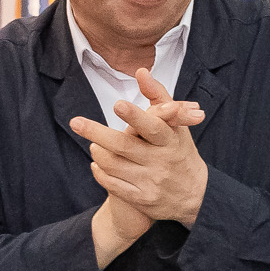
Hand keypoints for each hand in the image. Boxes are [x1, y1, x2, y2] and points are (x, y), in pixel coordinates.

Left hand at [71, 70, 210, 225]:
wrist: (193, 195)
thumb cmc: (180, 151)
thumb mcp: (177, 124)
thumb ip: (158, 96)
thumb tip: (141, 71)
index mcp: (171, 141)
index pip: (152, 127)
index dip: (134, 116)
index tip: (117, 104)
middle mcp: (161, 162)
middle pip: (123, 146)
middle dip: (97, 132)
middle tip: (76, 122)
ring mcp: (150, 182)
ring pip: (113, 165)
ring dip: (98, 151)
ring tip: (94, 144)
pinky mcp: (141, 199)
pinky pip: (112, 184)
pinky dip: (100, 171)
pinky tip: (97, 163)